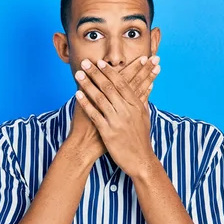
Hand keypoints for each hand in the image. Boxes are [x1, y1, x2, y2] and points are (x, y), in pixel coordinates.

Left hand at [74, 56, 160, 176]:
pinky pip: (94, 114)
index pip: (121, 83)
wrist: (140, 160)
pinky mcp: (108, 132)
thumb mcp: (145, 118)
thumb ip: (143, 101)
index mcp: (136, 105)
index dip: (109, 72)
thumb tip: (146, 87)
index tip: (99, 62)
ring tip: (78, 74)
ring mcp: (117, 121)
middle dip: (95, 73)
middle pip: (108, 87)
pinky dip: (85, 103)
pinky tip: (77, 94)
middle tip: (85, 63)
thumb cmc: (141, 139)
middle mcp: (126, 110)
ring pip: (99, 98)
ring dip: (87, 84)